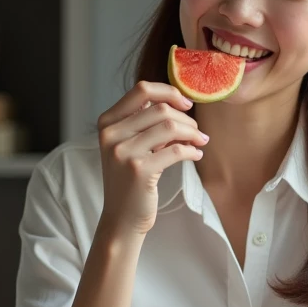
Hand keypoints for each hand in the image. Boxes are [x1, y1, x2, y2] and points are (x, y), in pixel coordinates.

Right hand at [97, 81, 207, 236]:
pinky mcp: (139, 170)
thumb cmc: (130, 179)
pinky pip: (176, 150)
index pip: (141, 90)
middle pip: (160, 108)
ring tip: (200, 141)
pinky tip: (196, 154)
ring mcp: (123, 152)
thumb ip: (145, 122)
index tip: (186, 104)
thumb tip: (178, 101)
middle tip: (197, 131)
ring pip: (170, 127)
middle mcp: (111, 134)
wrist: (122, 217)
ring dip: (192, 133)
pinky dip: (191, 150)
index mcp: (107, 122)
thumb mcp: (129, 144)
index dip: (169, 92)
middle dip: (186, 118)